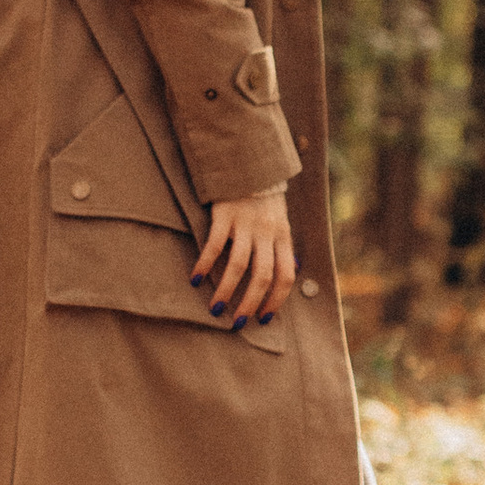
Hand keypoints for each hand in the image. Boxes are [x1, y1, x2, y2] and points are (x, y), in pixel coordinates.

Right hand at [194, 187, 293, 325]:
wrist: (249, 161)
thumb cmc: (264, 196)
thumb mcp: (280, 219)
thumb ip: (282, 245)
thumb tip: (289, 270)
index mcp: (283, 236)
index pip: (286, 276)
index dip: (276, 300)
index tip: (264, 318)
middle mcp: (267, 232)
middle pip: (263, 276)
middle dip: (250, 304)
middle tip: (237, 323)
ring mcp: (246, 223)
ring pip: (239, 266)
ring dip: (226, 290)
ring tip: (215, 308)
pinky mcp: (225, 214)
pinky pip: (214, 245)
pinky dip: (205, 264)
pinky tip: (195, 279)